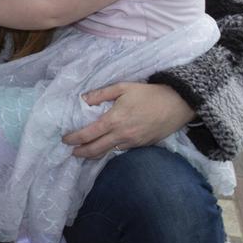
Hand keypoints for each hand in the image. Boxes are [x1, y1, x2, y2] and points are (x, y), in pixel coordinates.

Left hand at [62, 82, 195, 158]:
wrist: (178, 104)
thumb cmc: (149, 94)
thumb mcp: (122, 88)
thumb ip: (100, 94)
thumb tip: (82, 99)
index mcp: (114, 120)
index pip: (88, 134)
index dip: (74, 139)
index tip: (65, 139)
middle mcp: (122, 135)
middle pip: (96, 149)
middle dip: (81, 152)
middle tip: (72, 152)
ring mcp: (133, 142)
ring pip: (109, 152)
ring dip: (95, 154)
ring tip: (85, 152)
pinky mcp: (142, 145)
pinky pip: (122, 150)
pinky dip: (110, 151)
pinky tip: (106, 148)